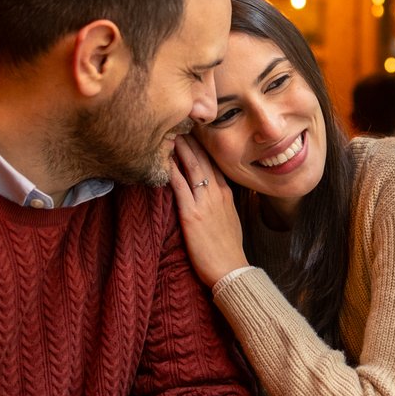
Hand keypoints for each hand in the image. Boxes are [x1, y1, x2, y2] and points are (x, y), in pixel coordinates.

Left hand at [168, 136, 249, 287]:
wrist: (231, 271)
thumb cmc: (229, 250)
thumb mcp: (231, 220)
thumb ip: (221, 204)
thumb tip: (213, 195)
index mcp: (226, 194)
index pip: (214, 163)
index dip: (202, 147)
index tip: (192, 133)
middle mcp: (217, 194)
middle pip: (202, 160)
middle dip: (190, 141)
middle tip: (178, 124)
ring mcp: (205, 203)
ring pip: (192, 168)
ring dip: (180, 150)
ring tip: (169, 133)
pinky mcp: (192, 215)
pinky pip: (180, 187)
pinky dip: (171, 171)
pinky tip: (163, 160)